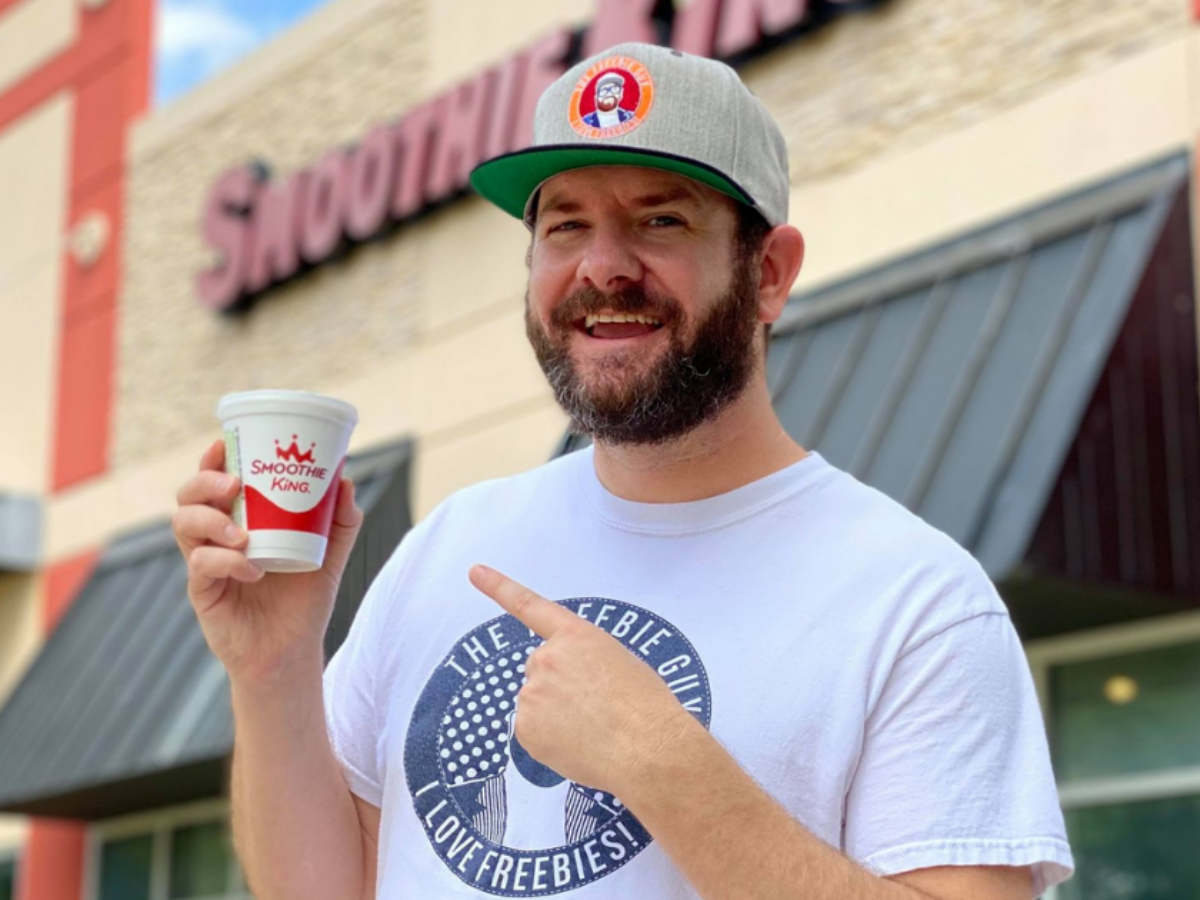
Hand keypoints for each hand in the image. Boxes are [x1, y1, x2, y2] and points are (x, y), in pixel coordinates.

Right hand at [172, 437, 363, 683]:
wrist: (292, 651)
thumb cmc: (303, 600)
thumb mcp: (329, 555)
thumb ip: (340, 521)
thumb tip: (346, 480)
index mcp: (239, 521)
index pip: (214, 482)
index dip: (212, 460)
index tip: (224, 443)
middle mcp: (215, 538)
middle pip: (188, 497)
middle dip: (205, 482)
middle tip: (235, 484)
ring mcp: (205, 564)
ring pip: (184, 525)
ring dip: (211, 520)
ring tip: (243, 534)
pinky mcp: (202, 592)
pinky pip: (200, 565)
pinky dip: (225, 561)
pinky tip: (252, 568)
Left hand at [468, 565, 697, 796]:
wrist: (647, 748)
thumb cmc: (645, 706)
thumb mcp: (621, 662)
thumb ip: (585, 660)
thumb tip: (573, 685)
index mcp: (576, 636)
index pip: (529, 606)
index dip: (499, 586)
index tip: (475, 571)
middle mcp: (547, 657)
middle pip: (541, 668)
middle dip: (559, 684)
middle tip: (594, 706)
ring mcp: (531, 692)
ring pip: (538, 702)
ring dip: (556, 714)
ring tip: (593, 728)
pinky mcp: (525, 728)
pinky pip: (533, 730)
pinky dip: (551, 739)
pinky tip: (580, 744)